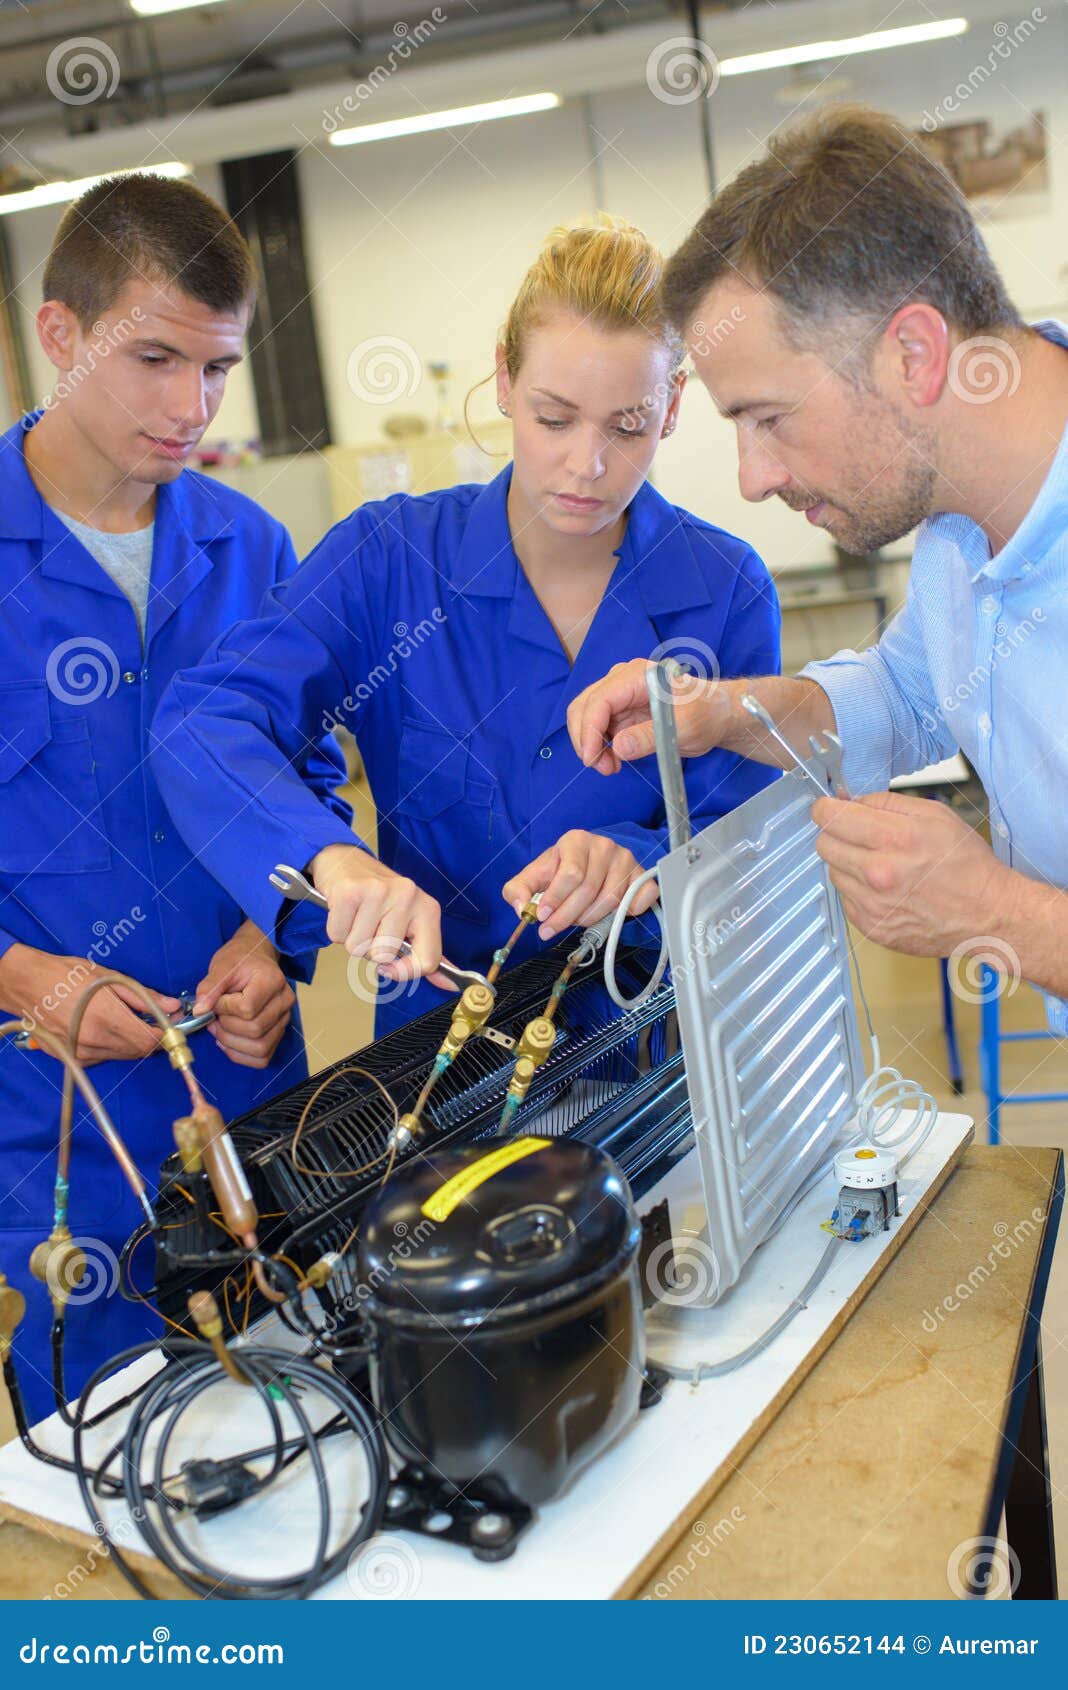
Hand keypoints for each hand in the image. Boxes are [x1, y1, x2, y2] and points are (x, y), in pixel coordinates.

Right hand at [0, 944, 180, 1065]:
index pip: (149, 1041)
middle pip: (138, 1051)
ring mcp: (82, 1052)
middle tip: (155, 1020)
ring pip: (121, 1055)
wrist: (26, 984)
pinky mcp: (73, 1057)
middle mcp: (95, 1041)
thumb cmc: (67, 974)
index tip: (174, 1026)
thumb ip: (143, 996)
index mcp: (107, 1018)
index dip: (166, 1036)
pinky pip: (103, 1057)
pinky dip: (113, 1047)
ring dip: (132, 1043)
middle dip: (151, 1038)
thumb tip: (173, 1007)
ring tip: (129, 1021)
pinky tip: (107, 1028)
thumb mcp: (109, 977)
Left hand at [194, 921, 294, 1069]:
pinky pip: (262, 1056)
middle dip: (226, 1027)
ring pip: (260, 1048)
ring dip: (232, 1044)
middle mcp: (284, 1002)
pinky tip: (228, 1041)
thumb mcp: (221, 966)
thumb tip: (199, 1011)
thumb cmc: (239, 960)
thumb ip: (209, 988)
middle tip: (214, 1016)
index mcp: (272, 981)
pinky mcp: (278, 1032)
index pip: (247, 1009)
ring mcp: (284, 1019)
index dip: (224, 1008)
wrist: (255, 958)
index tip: (216, 999)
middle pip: (255, 1030)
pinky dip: (241, 1054)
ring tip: (219, 1029)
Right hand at [308, 844, 454, 990]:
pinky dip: (337, 928)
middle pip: (384, 957)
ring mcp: (378, 892)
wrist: (345, 860)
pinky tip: (345, 910)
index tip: (390, 967)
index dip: (405, 973)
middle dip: (371, 948)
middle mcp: (408, 896)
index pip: (428, 961)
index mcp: (428, 908)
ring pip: (359, 949)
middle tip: (371, 924)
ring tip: (358, 915)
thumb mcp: (411, 919)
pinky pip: (338, 935)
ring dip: (353, 938)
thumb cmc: (378, 895)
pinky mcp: (350, 892)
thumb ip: (427, 951)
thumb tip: (449, 985)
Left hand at [502, 832, 659, 939]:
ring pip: (611, 900)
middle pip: (589, 890)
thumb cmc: (559, 870)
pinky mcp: (641, 875)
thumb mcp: (533, 877)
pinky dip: (628, 913)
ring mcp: (626, 859)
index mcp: (576, 840)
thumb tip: (522, 908)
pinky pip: (640, 898)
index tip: (543, 918)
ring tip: (576, 918)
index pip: (570, 874)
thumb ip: (517, 890)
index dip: (556, 900)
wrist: (587, 863)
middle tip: (552, 930)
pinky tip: (611, 915)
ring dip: (590, 918)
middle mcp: (604, 846)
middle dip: (567, 916)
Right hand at [567, 657, 723, 772]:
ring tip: (610, 767)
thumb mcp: (684, 727)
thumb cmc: (707, 713)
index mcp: (637, 677)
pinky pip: (599, 729)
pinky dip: (600, 747)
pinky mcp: (622, 712)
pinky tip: (614, 761)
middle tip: (601, 767)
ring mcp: (620, 697)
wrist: (718, 714)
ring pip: (587, 719)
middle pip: (584, 706)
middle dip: (585, 739)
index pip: (599, 699)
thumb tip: (618, 747)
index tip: (591, 758)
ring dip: (591, 745)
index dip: (589, 730)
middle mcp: (622, 682)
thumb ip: (649, 737)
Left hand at [812, 791, 1012, 958]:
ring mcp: (872, 904)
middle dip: (837, 833)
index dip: (825, 808)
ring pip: (833, 871)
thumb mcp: (935, 815)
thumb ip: (885, 802)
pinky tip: (885, 888)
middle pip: (824, 844)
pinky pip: (846, 898)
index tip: (828, 808)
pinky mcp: (871, 926)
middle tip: (859, 835)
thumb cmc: (966, 865)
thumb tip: (849, 800)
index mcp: (894, 839)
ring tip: (881, 864)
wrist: (986, 914)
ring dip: (849, 863)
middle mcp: (878, 873)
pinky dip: (858, 890)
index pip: (830, 817)